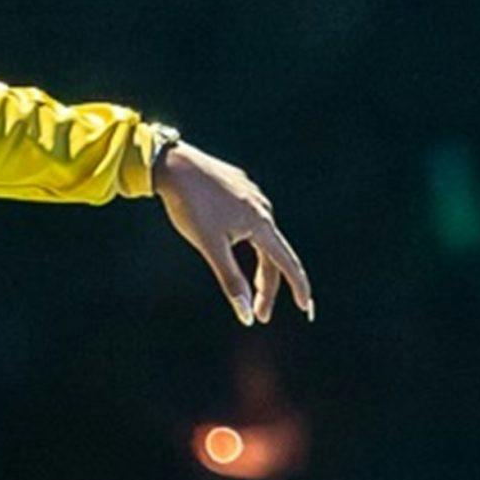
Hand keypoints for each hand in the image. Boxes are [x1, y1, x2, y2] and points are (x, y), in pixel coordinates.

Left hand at [155, 140, 315, 325]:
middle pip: (273, 256)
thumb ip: (230, 280)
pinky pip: (251, 221)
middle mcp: (263, 209)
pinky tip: (236, 242)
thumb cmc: (190, 206)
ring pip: (263, 238)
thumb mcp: (209, 246)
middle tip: (260, 315)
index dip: (298, 288)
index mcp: (261, 224)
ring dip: (260, 265)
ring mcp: (252, 196)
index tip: (305, 308)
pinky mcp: (240, 187)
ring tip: (250, 286)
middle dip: (268, 288)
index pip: (286, 264)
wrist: (174, 165)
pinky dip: (251, 242)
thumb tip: (245, 315)